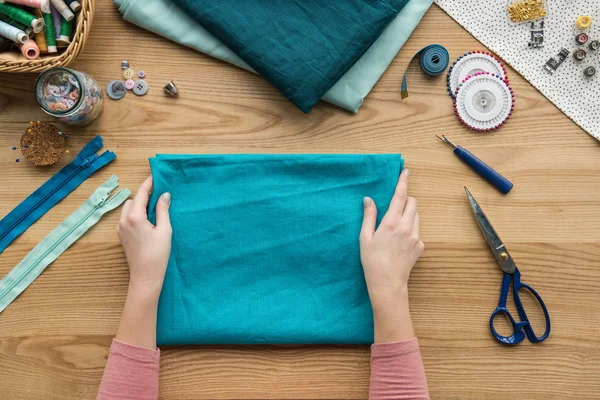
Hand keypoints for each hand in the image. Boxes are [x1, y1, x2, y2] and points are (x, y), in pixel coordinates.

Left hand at [117, 176, 171, 297]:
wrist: (146, 276)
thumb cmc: (158, 254)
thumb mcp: (165, 230)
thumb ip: (163, 210)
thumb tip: (164, 195)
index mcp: (135, 217)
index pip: (141, 194)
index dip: (148, 183)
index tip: (155, 176)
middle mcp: (124, 221)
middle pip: (133, 200)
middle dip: (144, 196)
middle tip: (158, 196)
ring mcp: (120, 229)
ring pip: (128, 209)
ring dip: (138, 205)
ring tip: (153, 209)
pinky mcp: (121, 236)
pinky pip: (126, 218)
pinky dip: (135, 214)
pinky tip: (147, 220)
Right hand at [360, 169, 423, 341]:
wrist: (387, 284)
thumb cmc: (371, 260)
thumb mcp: (365, 237)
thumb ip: (369, 216)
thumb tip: (368, 199)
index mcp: (391, 222)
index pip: (400, 196)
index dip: (403, 182)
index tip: (405, 171)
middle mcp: (407, 227)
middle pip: (413, 203)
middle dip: (406, 200)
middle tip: (395, 207)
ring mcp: (416, 237)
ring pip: (416, 216)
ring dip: (409, 215)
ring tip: (395, 228)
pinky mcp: (421, 247)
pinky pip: (417, 232)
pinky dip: (411, 231)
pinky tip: (400, 243)